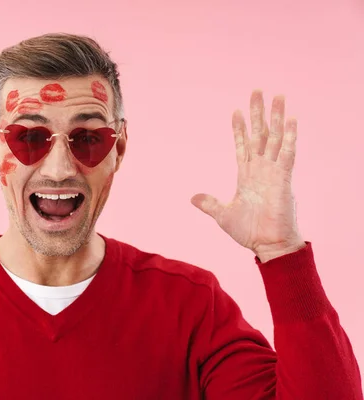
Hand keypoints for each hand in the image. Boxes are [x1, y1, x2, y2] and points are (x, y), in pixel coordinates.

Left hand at [190, 90, 304, 262]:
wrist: (267, 245)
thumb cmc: (249, 231)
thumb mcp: (223, 215)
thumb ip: (209, 204)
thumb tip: (192, 197)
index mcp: (247, 175)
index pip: (243, 146)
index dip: (239, 129)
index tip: (235, 111)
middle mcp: (261, 169)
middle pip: (260, 134)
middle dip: (258, 113)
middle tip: (257, 91)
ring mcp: (273, 172)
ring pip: (275, 138)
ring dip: (276, 117)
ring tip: (277, 96)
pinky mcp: (284, 179)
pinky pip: (288, 154)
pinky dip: (289, 137)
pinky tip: (290, 120)